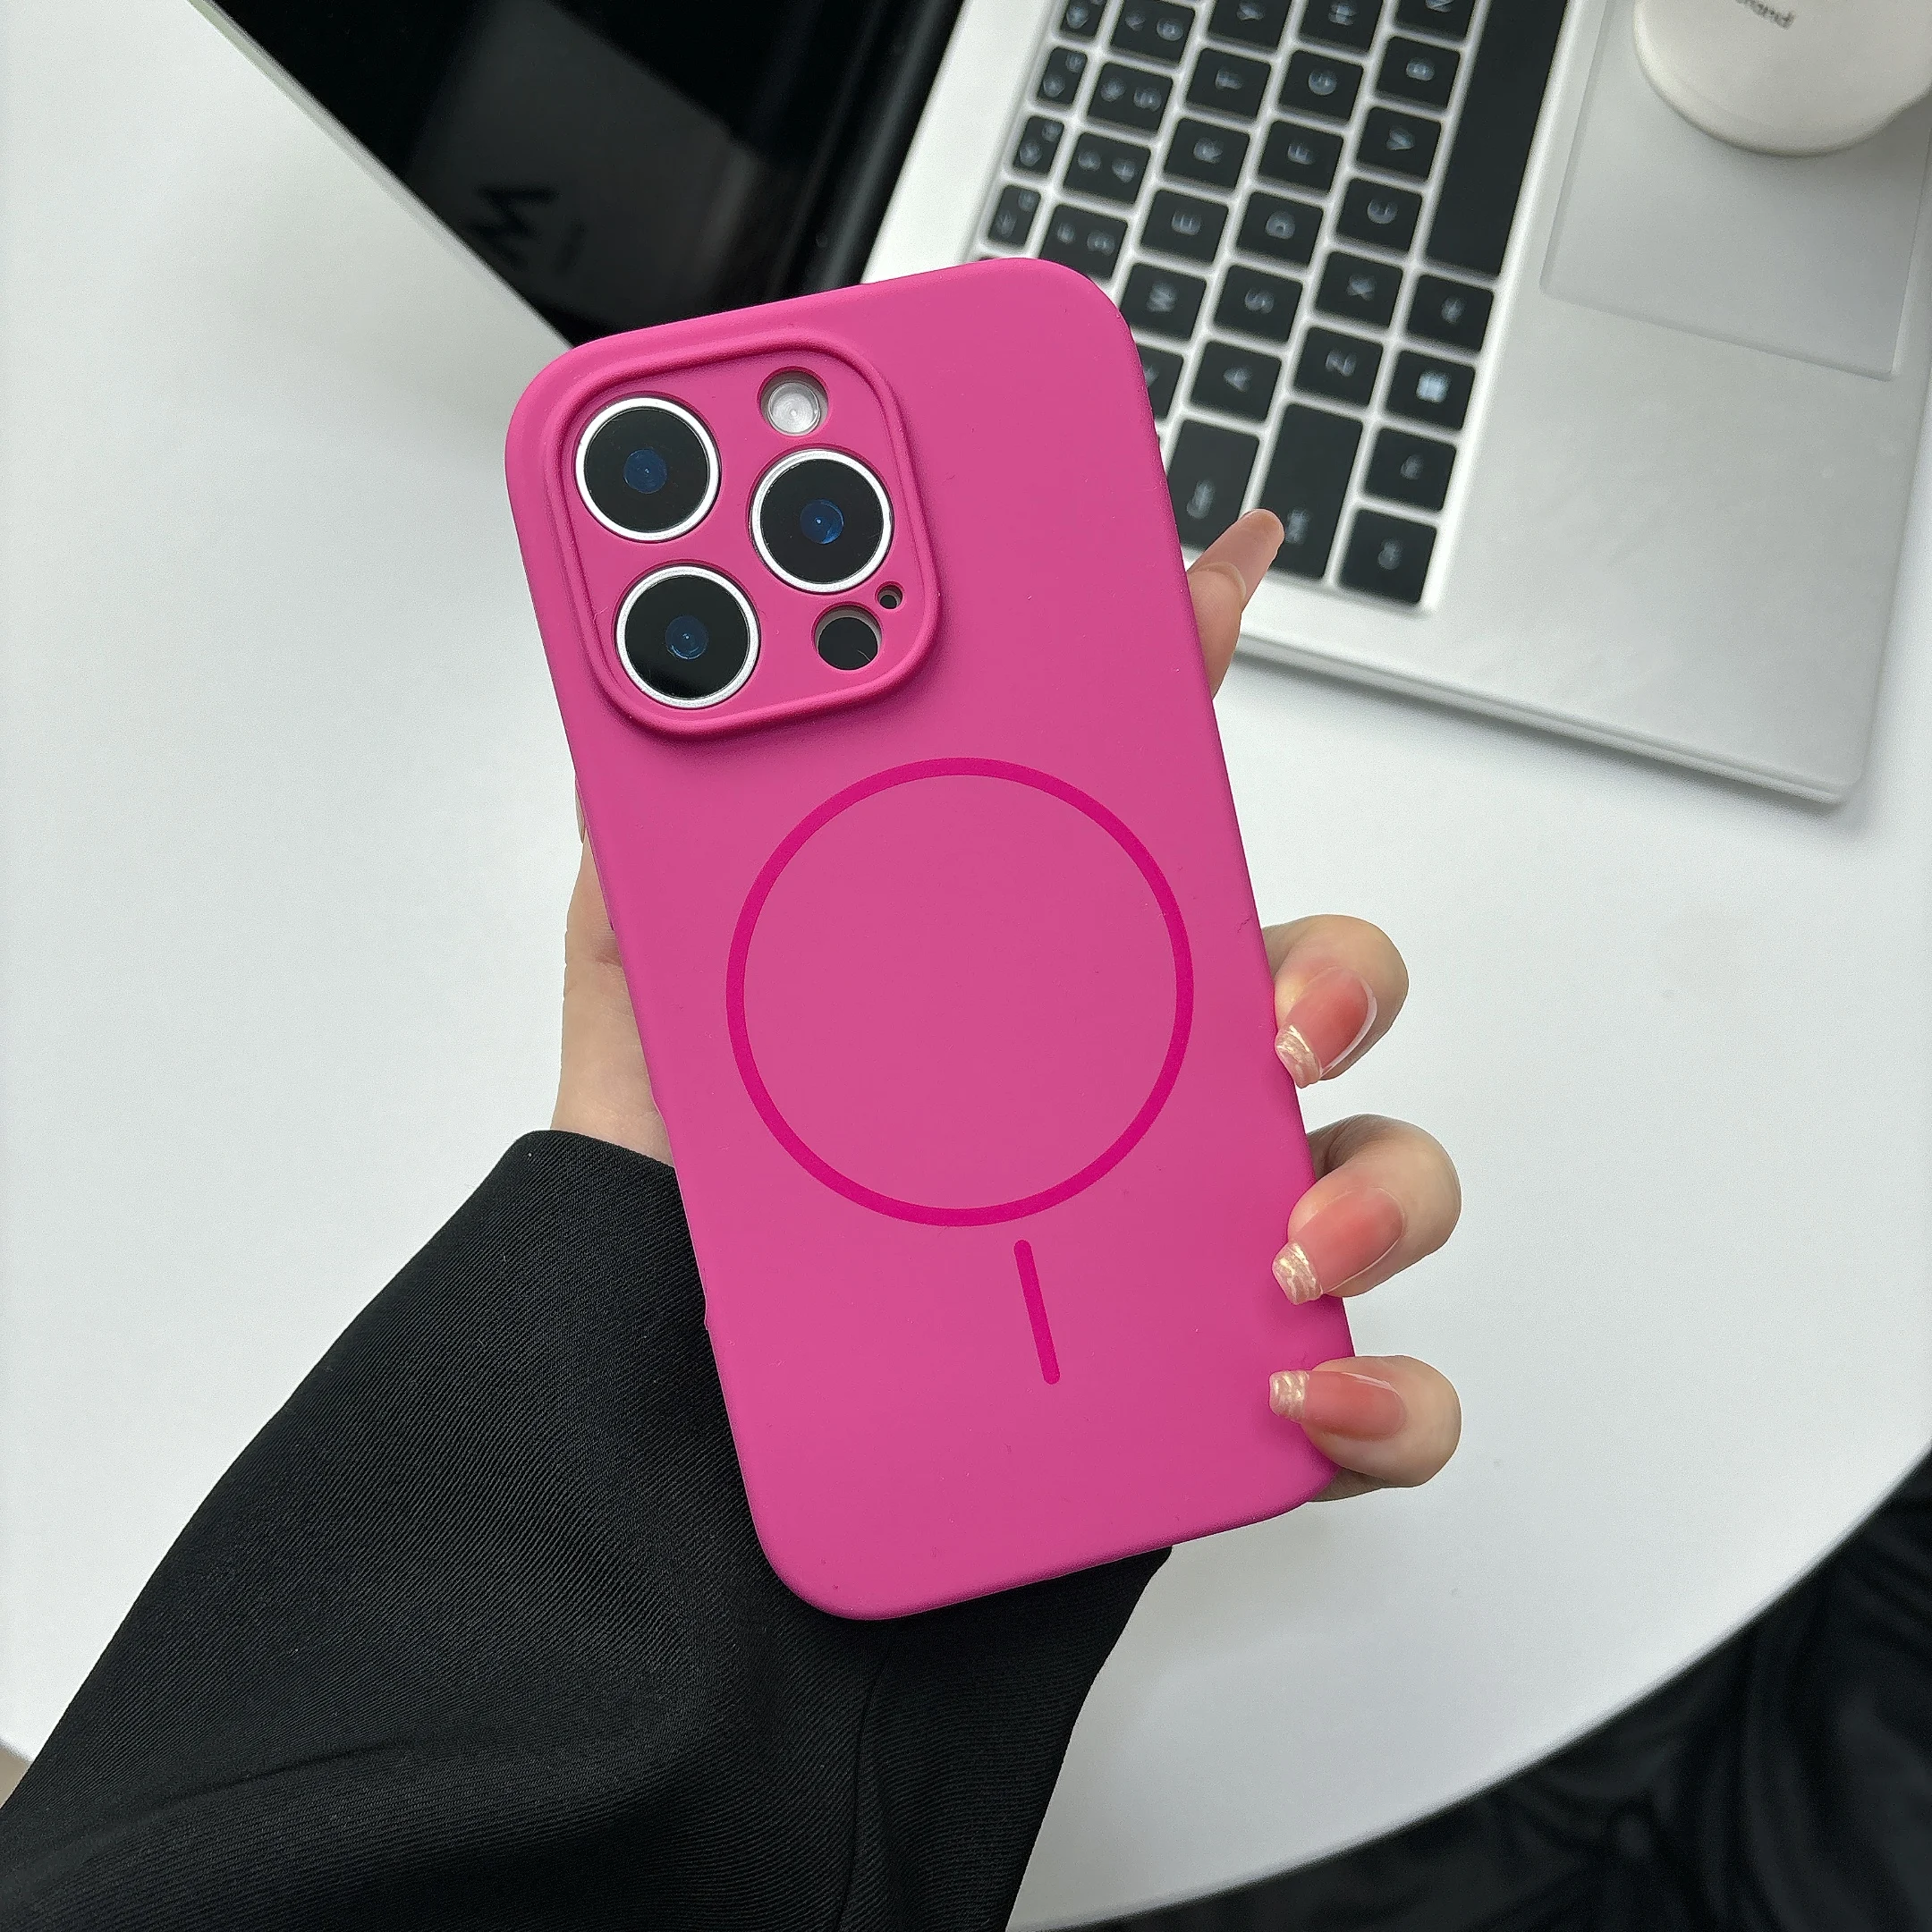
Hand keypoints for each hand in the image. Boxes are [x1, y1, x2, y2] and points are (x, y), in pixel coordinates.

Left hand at [554, 509, 1459, 1501]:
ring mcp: (1185, 1233)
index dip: (1186, 665)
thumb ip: (666, 850)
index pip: (1137, 799)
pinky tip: (1283, 1382)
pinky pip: (1377, 1389)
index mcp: (1027, 978)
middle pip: (1310, 980)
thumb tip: (660, 683)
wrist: (680, 1463)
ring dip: (1376, 1184)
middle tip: (1266, 1009)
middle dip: (1333, 971)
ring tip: (1273, 1235)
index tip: (1217, 555)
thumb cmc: (689, 1223)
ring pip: (1381, 1166)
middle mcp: (1132, 1092)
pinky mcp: (1206, 1384)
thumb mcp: (656, 1009)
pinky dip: (1378, 1388)